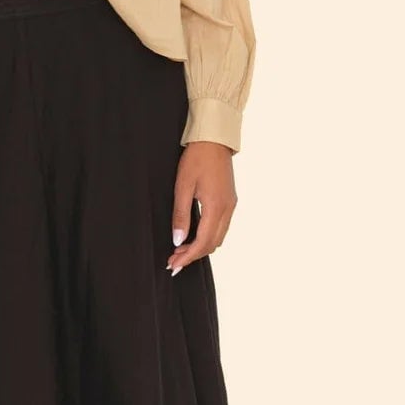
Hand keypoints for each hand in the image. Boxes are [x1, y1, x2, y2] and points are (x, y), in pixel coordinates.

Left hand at [166, 141, 236, 274]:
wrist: (214, 140)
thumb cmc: (196, 159)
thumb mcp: (182, 186)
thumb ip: (181, 215)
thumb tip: (178, 240)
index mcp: (216, 207)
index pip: (203, 242)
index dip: (188, 257)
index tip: (174, 264)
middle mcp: (228, 209)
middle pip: (212, 244)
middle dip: (193, 255)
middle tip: (174, 260)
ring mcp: (231, 205)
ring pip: (218, 237)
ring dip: (201, 247)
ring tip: (181, 251)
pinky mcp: (230, 201)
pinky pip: (221, 227)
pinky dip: (208, 237)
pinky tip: (194, 236)